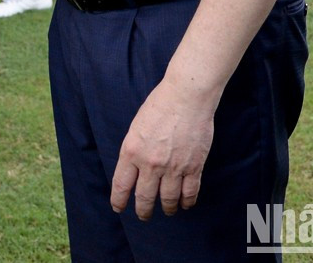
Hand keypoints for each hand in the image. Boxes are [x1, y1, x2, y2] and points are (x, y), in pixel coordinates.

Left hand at [110, 77, 214, 219]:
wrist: (186, 96)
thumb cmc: (160, 105)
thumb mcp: (136, 126)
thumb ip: (134, 149)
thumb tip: (135, 168)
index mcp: (132, 150)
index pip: (122, 184)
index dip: (119, 200)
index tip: (118, 207)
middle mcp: (150, 163)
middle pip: (144, 197)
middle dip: (143, 210)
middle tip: (143, 215)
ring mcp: (173, 167)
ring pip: (168, 200)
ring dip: (167, 208)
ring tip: (167, 211)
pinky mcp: (193, 167)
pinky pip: (189, 193)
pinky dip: (187, 202)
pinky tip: (184, 204)